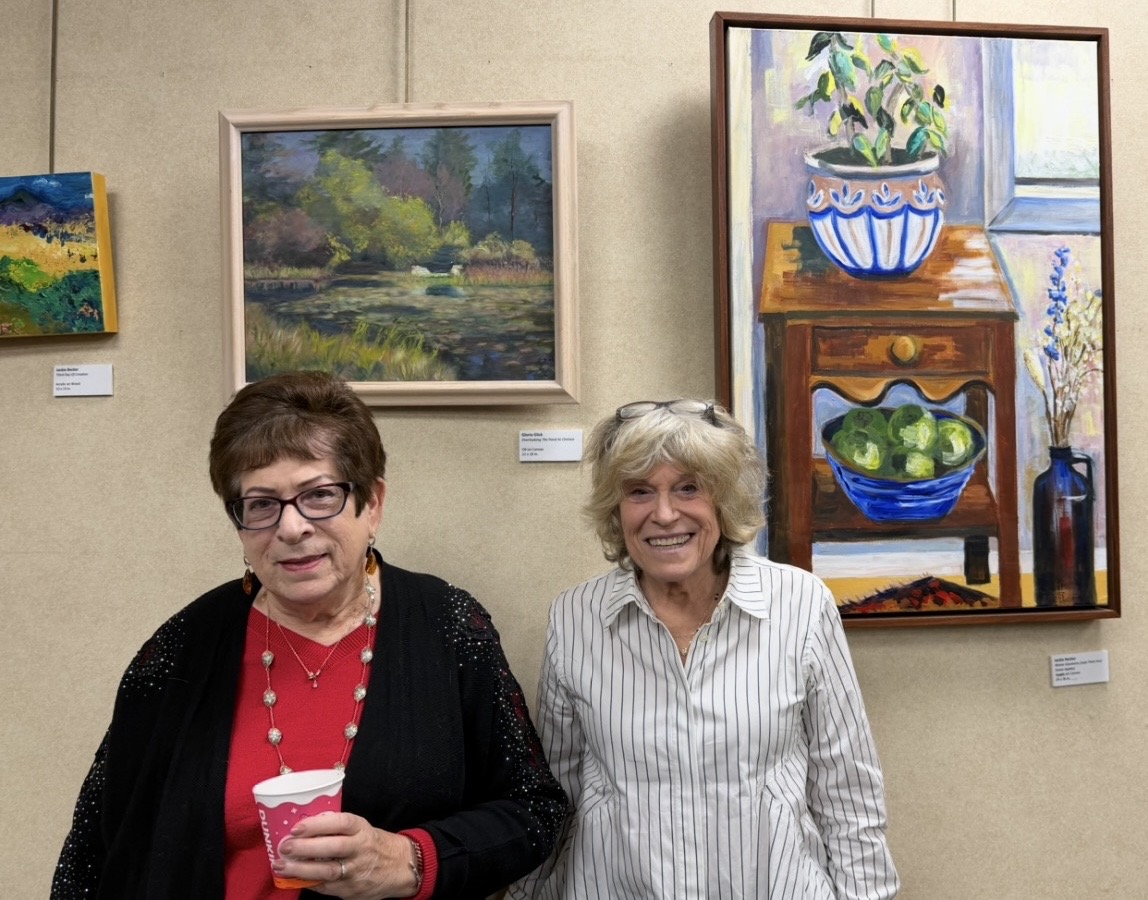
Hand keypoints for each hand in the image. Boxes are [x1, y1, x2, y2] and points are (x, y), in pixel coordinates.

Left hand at [274, 812, 419, 898]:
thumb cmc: (373, 844)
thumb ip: (337, 829)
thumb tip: (303, 830)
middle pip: (333, 847)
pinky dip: (309, 883)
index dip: (317, 824)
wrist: (400, 867)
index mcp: (362, 829)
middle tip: (285, 846)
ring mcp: (357, 871)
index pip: (341, 822)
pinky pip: (327, 887)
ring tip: (282, 866)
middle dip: (306, 848)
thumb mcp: (361, 829)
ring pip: (328, 871)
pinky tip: (295, 879)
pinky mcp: (352, 890)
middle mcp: (361, 849)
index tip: (296, 827)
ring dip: (302, 869)